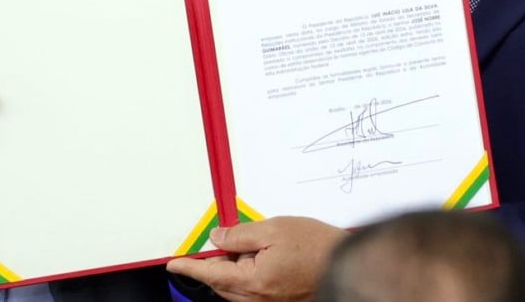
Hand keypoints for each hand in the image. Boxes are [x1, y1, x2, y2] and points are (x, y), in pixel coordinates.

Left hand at [166, 216, 346, 301]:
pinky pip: (252, 292)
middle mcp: (259, 299)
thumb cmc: (318, 246)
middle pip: (222, 284)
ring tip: (249, 247)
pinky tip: (261, 258)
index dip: (190, 267)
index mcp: (254, 281)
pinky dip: (248, 276)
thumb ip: (241, 235)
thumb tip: (217, 238)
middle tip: (221, 242)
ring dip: (233, 270)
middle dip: (216, 265)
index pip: (212, 274)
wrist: (350, 264)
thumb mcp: (274, 229)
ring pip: (237, 289)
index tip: (175, 264)